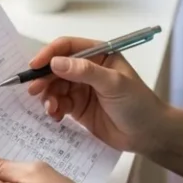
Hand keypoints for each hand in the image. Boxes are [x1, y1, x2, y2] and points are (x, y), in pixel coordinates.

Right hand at [26, 36, 168, 153]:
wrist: (148, 135)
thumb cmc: (138, 104)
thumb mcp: (114, 84)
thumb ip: (85, 72)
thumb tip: (56, 62)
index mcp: (99, 54)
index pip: (68, 47)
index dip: (49, 54)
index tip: (35, 65)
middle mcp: (88, 69)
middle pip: (56, 67)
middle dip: (44, 78)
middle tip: (34, 90)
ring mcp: (82, 88)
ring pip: (55, 87)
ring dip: (48, 96)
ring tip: (51, 109)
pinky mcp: (78, 107)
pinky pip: (58, 103)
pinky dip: (53, 108)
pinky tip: (56, 116)